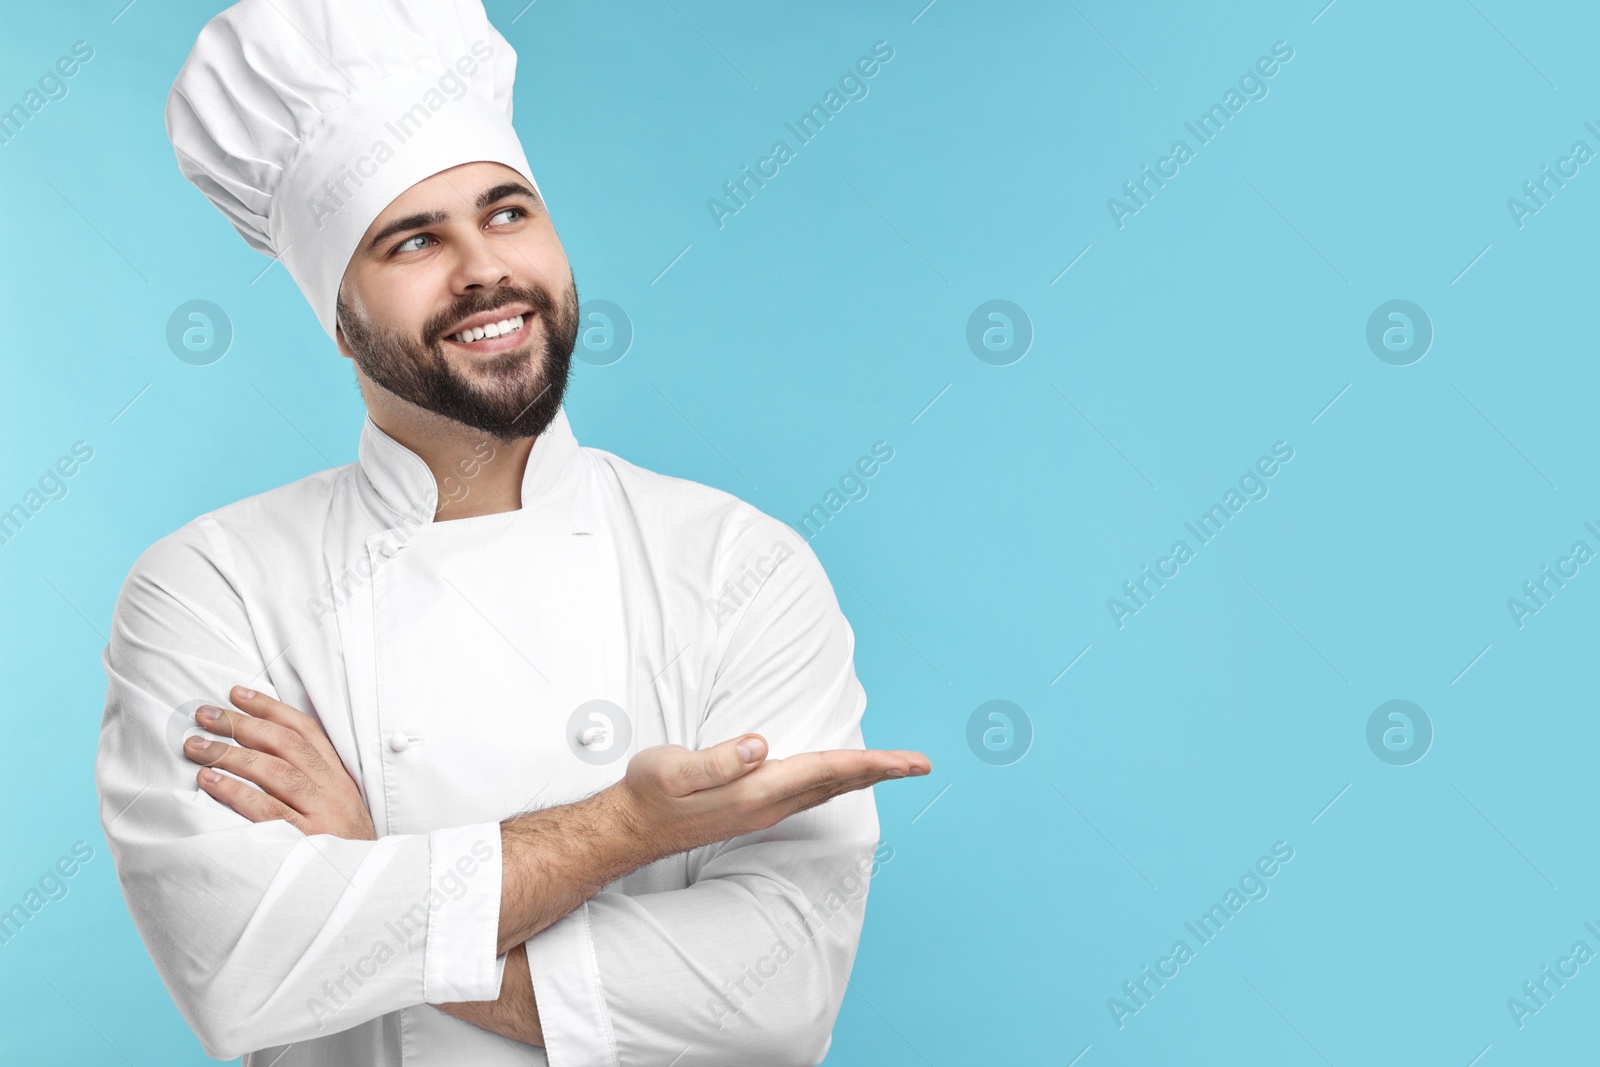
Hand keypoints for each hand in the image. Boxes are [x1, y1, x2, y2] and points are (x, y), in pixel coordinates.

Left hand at [184, 685, 375, 840]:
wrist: (366, 889)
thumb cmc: (342, 849)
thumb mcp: (337, 808)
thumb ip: (310, 781)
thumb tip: (260, 750)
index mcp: (339, 777)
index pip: (305, 730)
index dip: (270, 708)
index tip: (237, 694)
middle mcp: (334, 790)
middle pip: (285, 745)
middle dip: (243, 725)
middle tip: (205, 715)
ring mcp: (323, 814)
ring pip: (275, 772)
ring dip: (231, 754)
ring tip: (197, 746)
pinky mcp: (309, 840)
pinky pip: (267, 810)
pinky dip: (237, 792)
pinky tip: (210, 781)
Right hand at [614, 734, 929, 854]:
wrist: (630, 829)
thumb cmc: (649, 793)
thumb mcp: (673, 769)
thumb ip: (718, 760)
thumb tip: (761, 746)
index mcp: (755, 791)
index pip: (825, 771)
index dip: (870, 762)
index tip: (908, 761)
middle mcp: (767, 805)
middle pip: (837, 783)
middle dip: (881, 771)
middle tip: (923, 763)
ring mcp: (762, 811)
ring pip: (826, 790)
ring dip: (863, 776)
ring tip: (896, 766)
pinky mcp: (753, 809)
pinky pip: (810, 793)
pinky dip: (836, 780)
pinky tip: (843, 775)